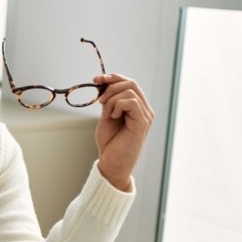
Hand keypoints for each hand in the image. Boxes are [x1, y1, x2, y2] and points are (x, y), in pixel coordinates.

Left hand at [93, 74, 153, 191]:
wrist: (112, 163)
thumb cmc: (110, 143)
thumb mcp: (106, 116)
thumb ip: (108, 101)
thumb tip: (103, 84)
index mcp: (137, 107)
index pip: (129, 82)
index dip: (112, 77)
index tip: (96, 80)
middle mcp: (144, 109)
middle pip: (131, 82)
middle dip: (110, 86)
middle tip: (99, 101)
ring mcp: (145, 116)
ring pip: (130, 90)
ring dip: (112, 99)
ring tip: (107, 114)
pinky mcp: (143, 123)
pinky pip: (132, 102)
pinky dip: (118, 105)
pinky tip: (113, 117)